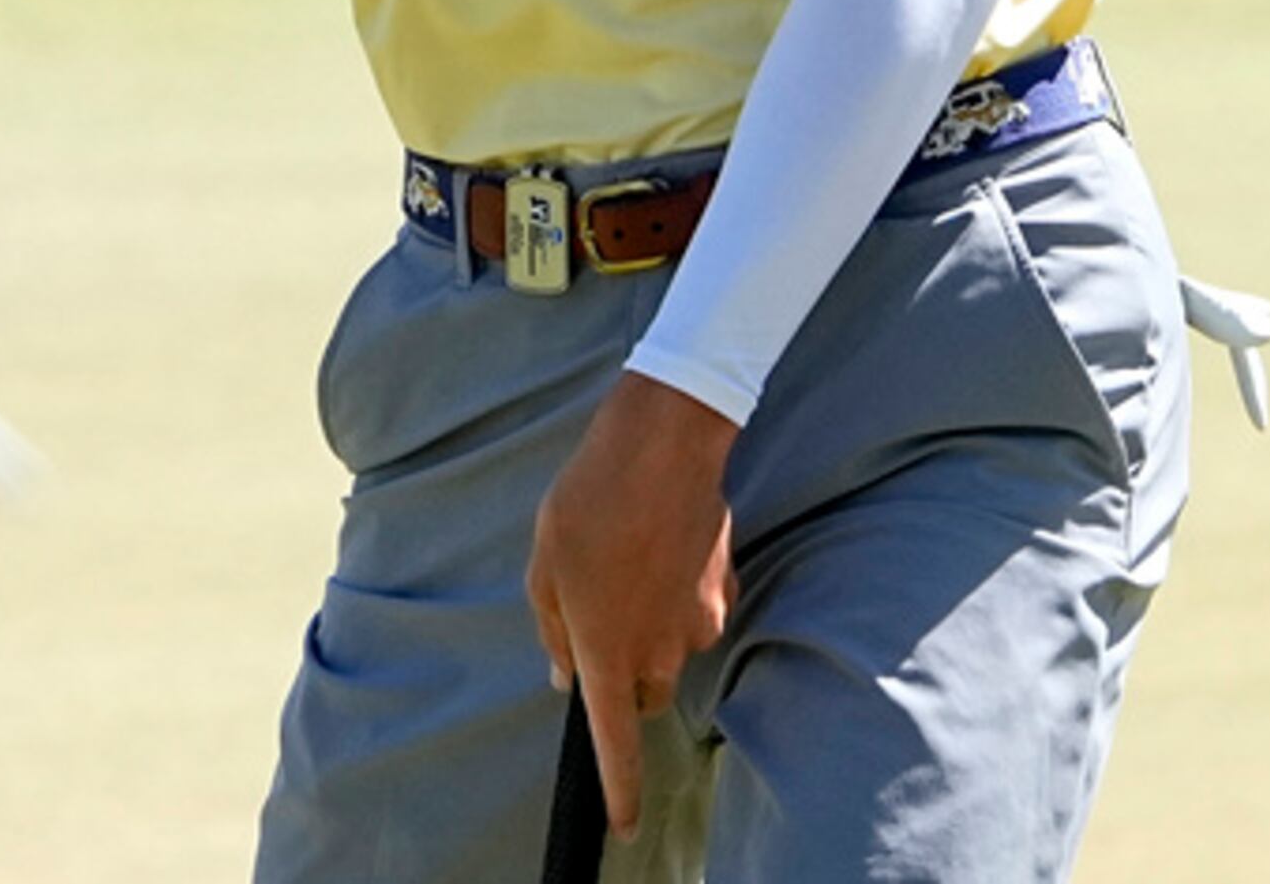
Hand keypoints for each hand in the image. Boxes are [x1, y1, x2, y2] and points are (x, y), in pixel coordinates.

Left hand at [526, 371, 739, 839]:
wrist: (663, 444)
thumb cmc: (588, 501)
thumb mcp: (544, 564)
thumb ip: (553, 630)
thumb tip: (564, 676)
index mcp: (606, 649)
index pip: (615, 741)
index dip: (621, 789)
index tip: (626, 826)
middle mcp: (660, 649)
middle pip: (648, 695)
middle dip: (628, 676)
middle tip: (603, 617)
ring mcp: (700, 622)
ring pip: (674, 650)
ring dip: (653, 628)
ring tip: (630, 563)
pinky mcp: (725, 590)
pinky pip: (699, 611)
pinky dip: (680, 595)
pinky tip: (662, 547)